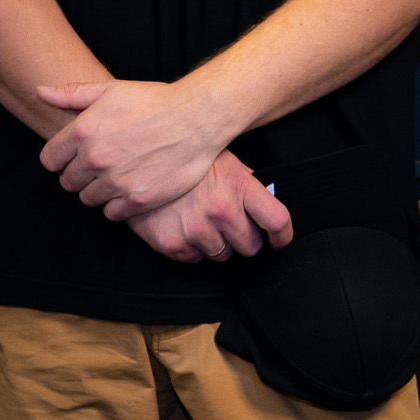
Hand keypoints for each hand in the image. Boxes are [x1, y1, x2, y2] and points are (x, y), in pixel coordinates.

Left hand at [36, 76, 231, 216]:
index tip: (73, 157)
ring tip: (117, 175)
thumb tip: (40, 92)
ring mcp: (117, 182)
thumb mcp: (111, 90)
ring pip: (88, 199)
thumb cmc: (154, 101)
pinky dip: (117, 204)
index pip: (50, 160)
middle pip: (68, 183)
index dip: (60, 159)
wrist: (196, 118)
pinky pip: (112, 213)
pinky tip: (130, 188)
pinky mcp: (138, 199)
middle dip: (79, 175)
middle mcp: (95, 159)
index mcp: (83, 131)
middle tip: (100, 165)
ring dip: (98, 190)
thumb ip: (71, 94)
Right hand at [127, 153, 295, 263]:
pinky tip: (183, 226)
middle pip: (252, 246)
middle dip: (244, 239)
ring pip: (224, 255)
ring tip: (201, 220)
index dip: (283, 236)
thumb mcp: (223, 162)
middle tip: (229, 224)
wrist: (137, 162)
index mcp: (239, 186)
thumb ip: (246, 185)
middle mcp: (221, 210)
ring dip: (217, 243)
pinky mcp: (173, 244)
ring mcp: (196, 229)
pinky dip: (193, 248)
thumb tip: (267, 205)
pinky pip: (196, 259)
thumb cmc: (185, 161)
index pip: (277, 221)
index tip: (279, 241)